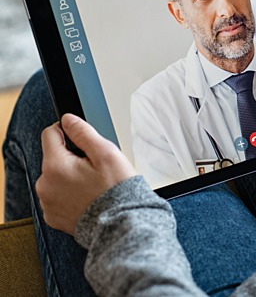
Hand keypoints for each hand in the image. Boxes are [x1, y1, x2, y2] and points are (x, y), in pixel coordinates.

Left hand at [36, 114, 136, 234]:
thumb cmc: (116, 190)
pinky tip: (89, 197)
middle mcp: (45, 185)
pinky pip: (58, 196)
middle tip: (96, 168)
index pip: (50, 134)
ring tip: (94, 185)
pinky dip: (70, 194)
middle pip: (54, 157)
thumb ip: (83, 132)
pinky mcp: (54, 217)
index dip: (67, 131)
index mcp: (55, 166)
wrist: (121, 224)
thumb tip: (68, 120)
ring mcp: (48, 203)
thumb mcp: (106, 153)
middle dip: (72, 158)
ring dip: (70, 176)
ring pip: (56, 177)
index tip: (82, 139)